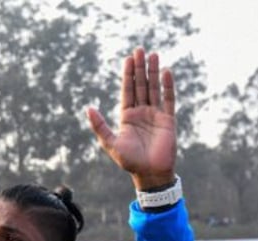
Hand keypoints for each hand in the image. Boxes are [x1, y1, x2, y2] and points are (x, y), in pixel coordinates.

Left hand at [87, 48, 176, 190]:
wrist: (150, 173)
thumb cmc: (129, 161)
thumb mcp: (110, 143)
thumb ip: (100, 126)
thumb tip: (88, 108)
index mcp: (127, 116)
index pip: (127, 90)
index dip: (128, 74)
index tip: (128, 58)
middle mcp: (141, 112)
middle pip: (141, 85)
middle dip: (140, 68)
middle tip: (140, 49)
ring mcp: (155, 115)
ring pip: (154, 88)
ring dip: (154, 72)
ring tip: (154, 54)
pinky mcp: (168, 120)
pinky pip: (168, 100)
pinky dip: (168, 86)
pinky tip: (166, 72)